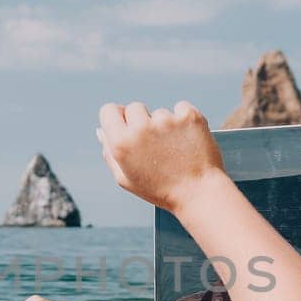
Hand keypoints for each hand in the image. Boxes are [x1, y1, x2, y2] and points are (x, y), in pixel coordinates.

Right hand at [97, 101, 224, 212]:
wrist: (199, 194)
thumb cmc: (161, 190)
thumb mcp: (126, 179)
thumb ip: (110, 153)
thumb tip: (102, 131)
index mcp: (122, 143)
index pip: (109, 110)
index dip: (117, 118)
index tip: (127, 125)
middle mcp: (141, 128)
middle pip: (134, 107)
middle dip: (141, 121)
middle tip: (154, 144)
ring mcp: (166, 120)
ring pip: (159, 112)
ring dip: (165, 125)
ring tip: (174, 150)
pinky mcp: (189, 117)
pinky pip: (181, 108)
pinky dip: (184, 121)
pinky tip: (187, 140)